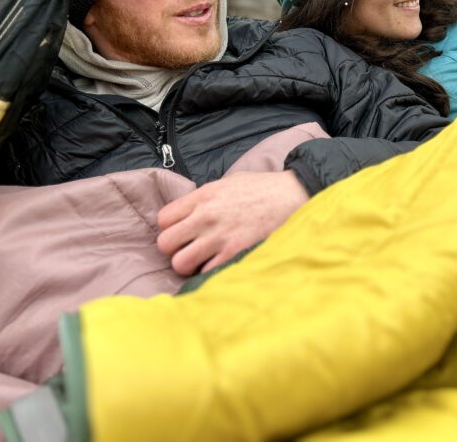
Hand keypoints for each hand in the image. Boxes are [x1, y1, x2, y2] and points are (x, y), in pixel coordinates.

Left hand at [156, 170, 308, 275]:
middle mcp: (206, 217)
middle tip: (189, 249)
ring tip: (203, 261)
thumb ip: (206, 197)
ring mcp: (219, 237)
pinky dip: (210, 273)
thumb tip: (190, 211)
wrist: (293, 195)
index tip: (182, 232)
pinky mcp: (234, 254)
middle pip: (165, 243)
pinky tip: (220, 266)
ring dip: (189, 265)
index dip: (170, 228)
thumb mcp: (229, 182)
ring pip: (180, 263)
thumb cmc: (263, 188)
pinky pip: (206, 273)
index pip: (163, 219)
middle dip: (175, 249)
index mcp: (203, 196)